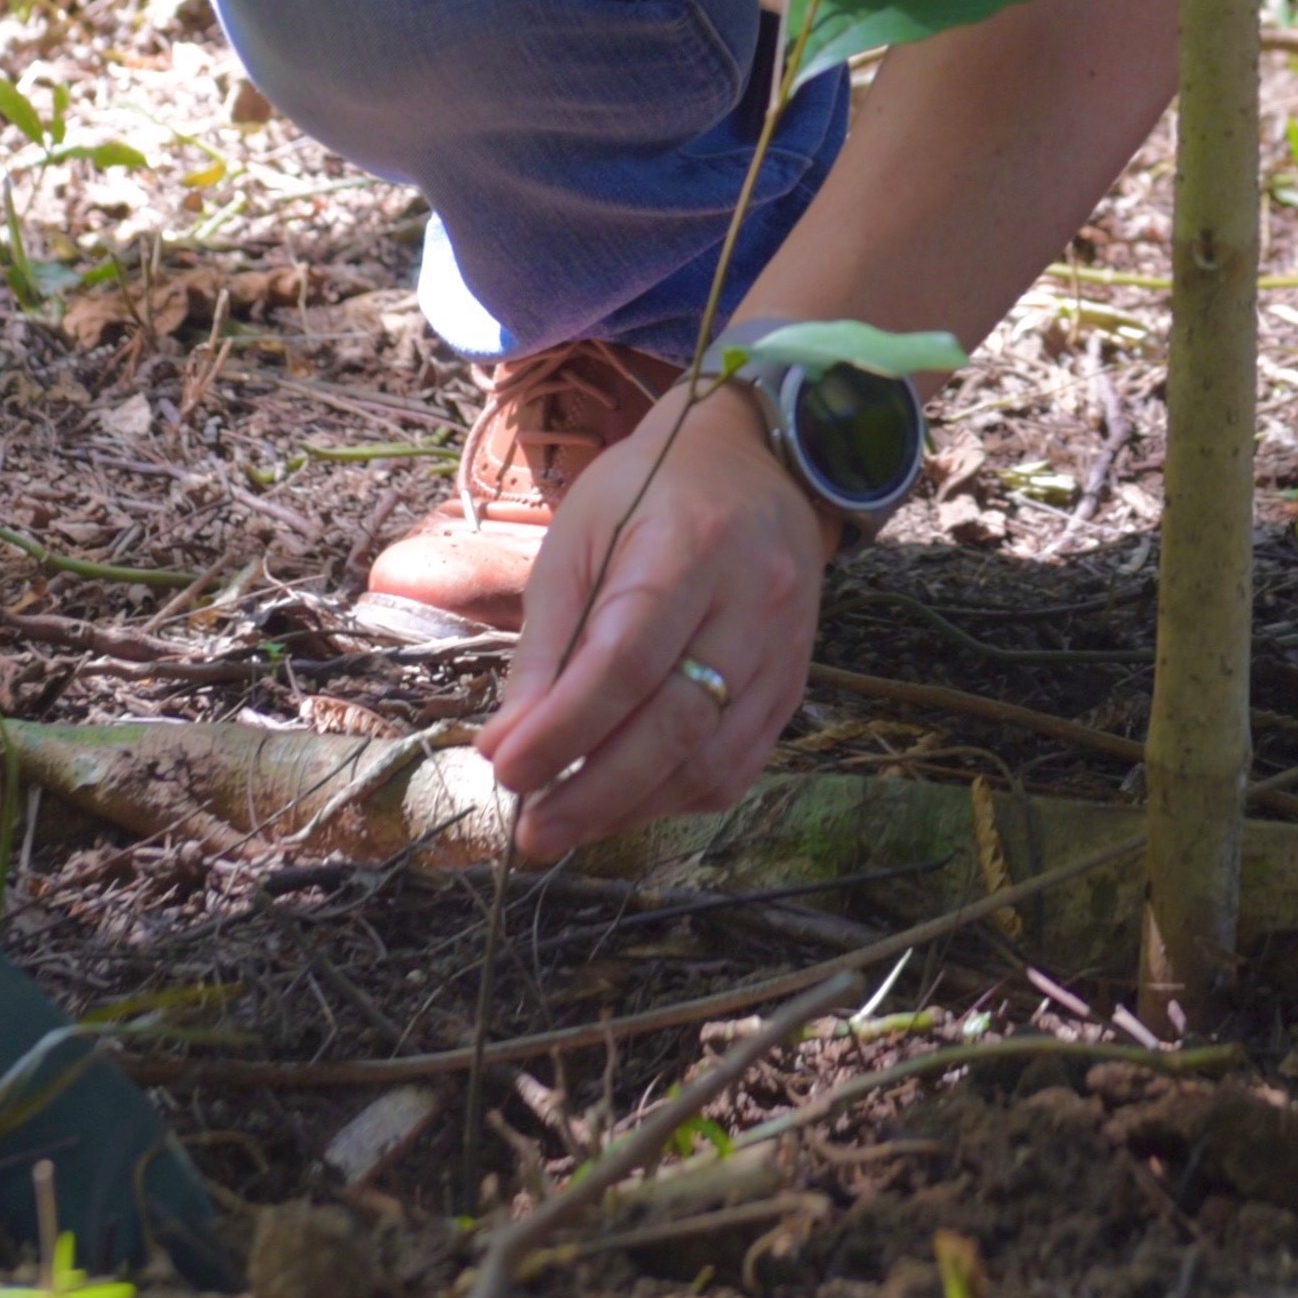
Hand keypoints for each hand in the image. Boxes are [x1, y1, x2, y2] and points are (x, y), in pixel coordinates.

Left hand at [472, 380, 832, 863]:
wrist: (755, 466)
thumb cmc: (648, 493)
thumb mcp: (579, 539)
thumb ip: (547, 644)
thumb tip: (508, 743)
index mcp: (690, 545)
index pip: (627, 658)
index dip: (565, 726)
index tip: (505, 768)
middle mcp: (752, 602)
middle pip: (676, 722)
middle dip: (596, 791)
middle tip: (532, 832)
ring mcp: (782, 650)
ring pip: (712, 758)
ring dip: (632, 807)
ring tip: (565, 826)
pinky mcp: (793, 685)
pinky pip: (739, 764)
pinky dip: (677, 798)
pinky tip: (625, 804)